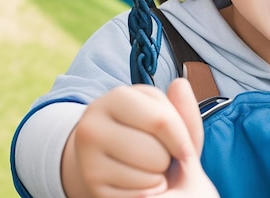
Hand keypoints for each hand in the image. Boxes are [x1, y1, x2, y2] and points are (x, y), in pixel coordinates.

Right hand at [61, 78, 217, 197]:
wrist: (110, 162)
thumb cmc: (148, 139)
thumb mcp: (167, 122)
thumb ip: (182, 110)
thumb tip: (181, 84)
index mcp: (118, 96)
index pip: (162, 120)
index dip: (182, 140)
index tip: (183, 149)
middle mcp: (94, 121)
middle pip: (154, 152)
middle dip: (166, 160)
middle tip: (156, 156)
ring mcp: (86, 152)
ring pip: (147, 175)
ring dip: (158, 178)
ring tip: (147, 168)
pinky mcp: (89, 179)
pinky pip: (136, 194)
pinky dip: (145, 192)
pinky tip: (135, 182)